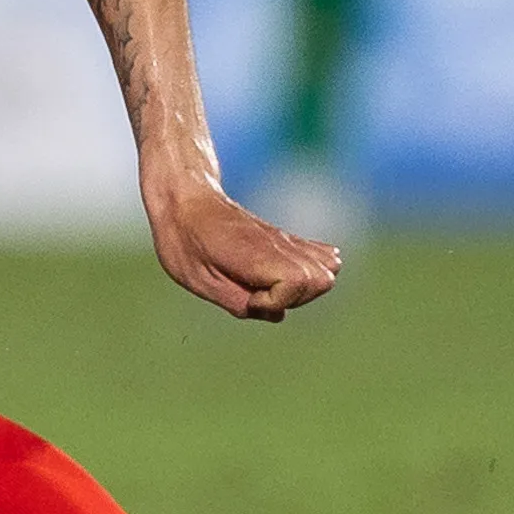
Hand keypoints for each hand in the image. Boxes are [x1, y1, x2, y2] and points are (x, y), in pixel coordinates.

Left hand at [147, 180, 339, 321]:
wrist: (184, 199)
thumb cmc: (184, 240)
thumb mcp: (197, 279)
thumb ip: (236, 301)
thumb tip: (275, 314)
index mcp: (254, 252)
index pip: (298, 281)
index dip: (276, 302)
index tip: (248, 299)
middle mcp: (278, 244)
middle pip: (323, 279)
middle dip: (295, 299)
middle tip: (259, 294)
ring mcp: (285, 240)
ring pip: (329, 268)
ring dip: (304, 289)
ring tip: (269, 288)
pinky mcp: (286, 239)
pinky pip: (322, 256)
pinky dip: (310, 275)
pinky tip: (281, 278)